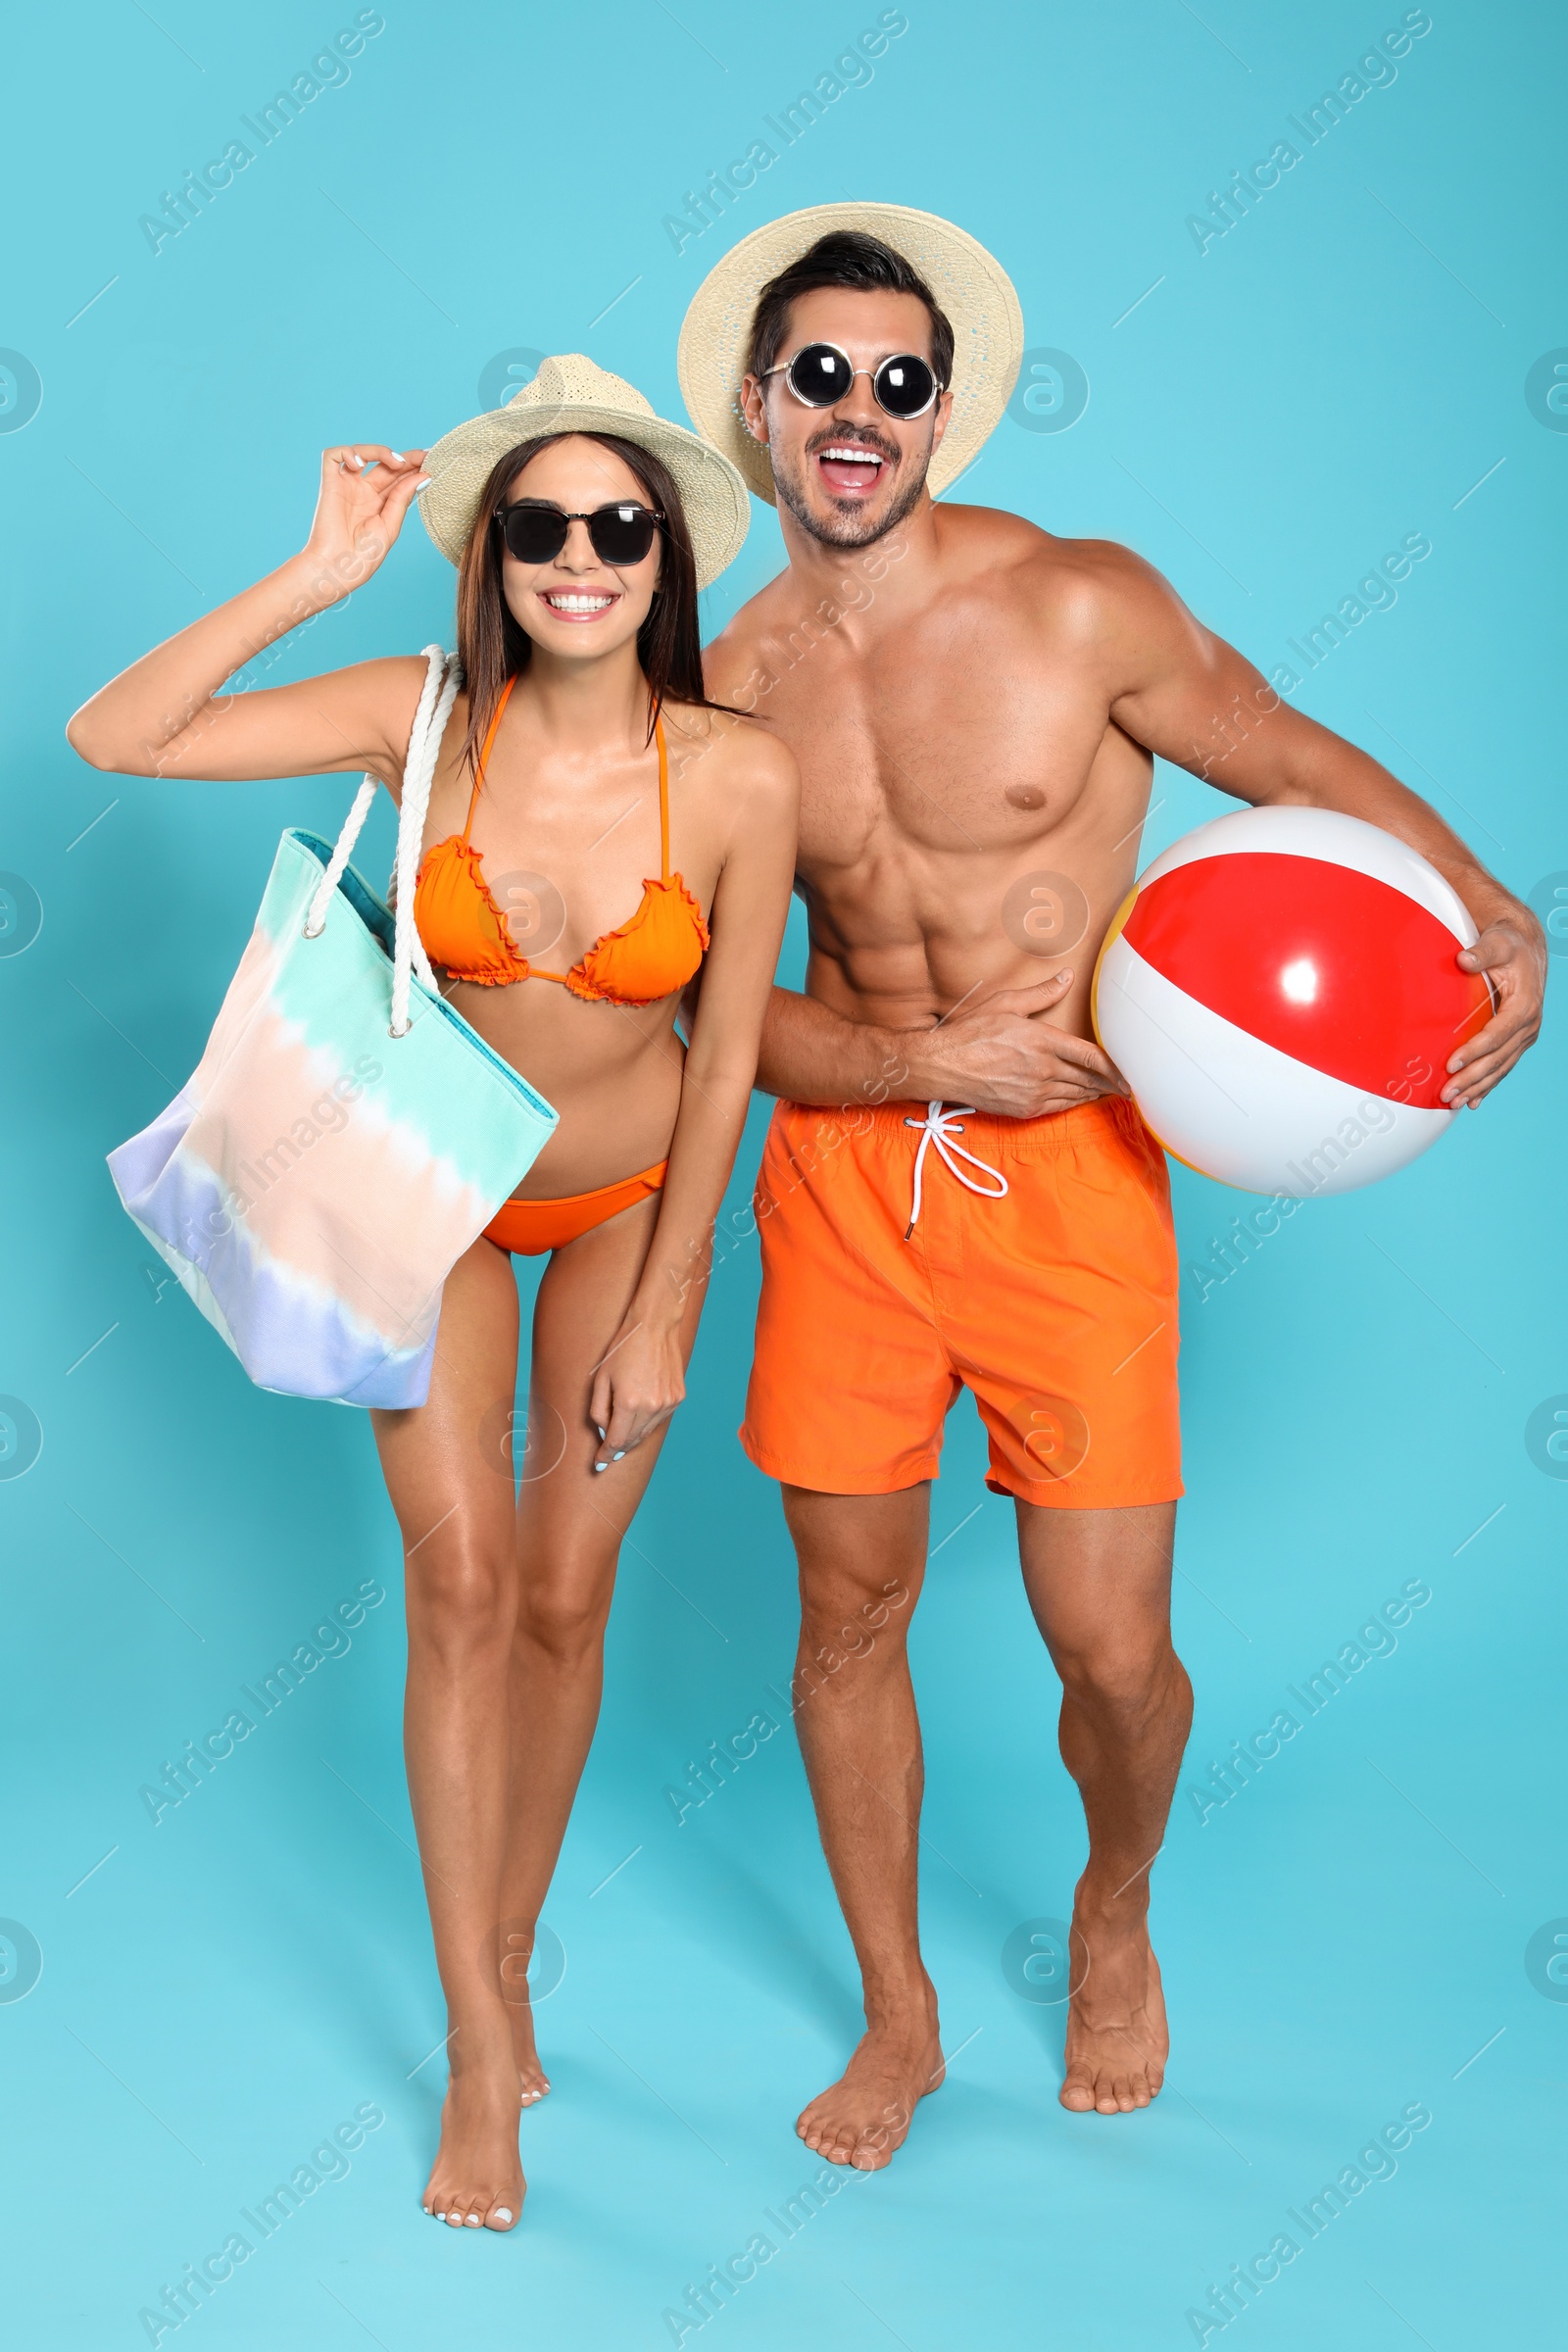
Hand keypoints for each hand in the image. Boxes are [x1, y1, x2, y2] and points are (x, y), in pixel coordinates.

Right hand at [299, 443, 429, 600]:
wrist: (337, 568)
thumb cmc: (363, 556)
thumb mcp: (390, 526)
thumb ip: (403, 498)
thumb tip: (422, 476)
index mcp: (380, 503)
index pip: (399, 477)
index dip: (414, 467)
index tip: (433, 460)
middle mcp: (363, 491)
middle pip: (385, 464)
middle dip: (406, 457)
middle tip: (424, 456)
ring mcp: (346, 485)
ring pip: (362, 453)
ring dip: (380, 451)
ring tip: (397, 463)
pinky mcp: (329, 483)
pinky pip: (333, 456)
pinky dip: (347, 452)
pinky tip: (360, 464)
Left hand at [588, 1313, 685, 1471]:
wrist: (654, 1327)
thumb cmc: (622, 1349)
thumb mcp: (600, 1378)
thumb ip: (598, 1410)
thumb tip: (604, 1432)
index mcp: (629, 1402)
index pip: (616, 1441)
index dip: (605, 1454)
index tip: (599, 1462)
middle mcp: (651, 1407)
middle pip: (632, 1440)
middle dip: (618, 1448)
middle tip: (607, 1453)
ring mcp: (668, 1403)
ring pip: (647, 1432)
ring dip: (633, 1436)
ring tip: (622, 1433)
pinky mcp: (678, 1397)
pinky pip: (659, 1418)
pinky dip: (647, 1421)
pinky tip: (639, 1412)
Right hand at [913, 970, 1131, 1118]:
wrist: (943, 1066)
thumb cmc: (971, 1032)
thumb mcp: (1006, 1003)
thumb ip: (1042, 993)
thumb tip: (1068, 976)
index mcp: (1043, 1040)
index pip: (1090, 1056)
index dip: (1115, 1067)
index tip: (1129, 1074)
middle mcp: (1043, 1069)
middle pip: (1088, 1078)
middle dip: (1109, 1083)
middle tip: (1126, 1085)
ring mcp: (1034, 1091)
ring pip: (1075, 1094)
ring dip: (1095, 1094)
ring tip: (1110, 1092)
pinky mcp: (1024, 1108)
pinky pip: (1059, 1107)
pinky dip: (1075, 1103)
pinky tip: (1082, 1100)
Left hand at [1444, 911, 1545, 1105]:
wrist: (1526, 947)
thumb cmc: (1509, 945)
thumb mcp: (1497, 943)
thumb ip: (1482, 952)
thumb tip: (1463, 959)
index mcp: (1524, 1005)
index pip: (1497, 1035)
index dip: (1474, 1051)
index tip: (1451, 1064)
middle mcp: (1528, 1025)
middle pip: (1498, 1058)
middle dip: (1472, 1078)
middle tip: (1446, 1093)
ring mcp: (1525, 1035)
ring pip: (1501, 1067)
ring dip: (1478, 1087)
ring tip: (1454, 1102)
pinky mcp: (1518, 1040)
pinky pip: (1504, 1066)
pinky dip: (1489, 1085)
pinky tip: (1474, 1101)